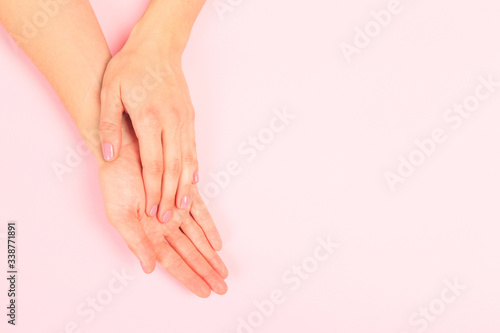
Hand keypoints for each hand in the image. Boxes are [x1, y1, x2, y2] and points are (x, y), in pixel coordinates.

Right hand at [98, 117, 226, 296]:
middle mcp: (162, 225)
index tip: (203, 291)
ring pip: (196, 238)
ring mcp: (174, 210)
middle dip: (204, 271)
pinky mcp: (183, 192)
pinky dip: (208, 228)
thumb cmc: (116, 182)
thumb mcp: (120, 215)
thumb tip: (149, 268)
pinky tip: (217, 244)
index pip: (172, 262)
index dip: (188, 277)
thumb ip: (136, 242)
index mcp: (146, 234)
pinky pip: (199, 214)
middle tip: (221, 287)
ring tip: (222, 271)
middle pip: (189, 254)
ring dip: (209, 255)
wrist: (122, 151)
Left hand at [99, 20, 197, 223]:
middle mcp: (171, 122)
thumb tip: (110, 156)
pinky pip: (193, 148)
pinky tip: (192, 183)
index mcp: (149, 118)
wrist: (157, 48)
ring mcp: (184, 121)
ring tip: (183, 208)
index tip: (152, 210)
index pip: (154, 163)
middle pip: (174, 167)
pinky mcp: (190, 118)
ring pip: (188, 160)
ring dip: (185, 186)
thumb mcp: (109, 93)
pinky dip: (193, 168)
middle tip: (168, 218)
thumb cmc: (130, 69)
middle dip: (170, 195)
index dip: (153, 189)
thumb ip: (108, 126)